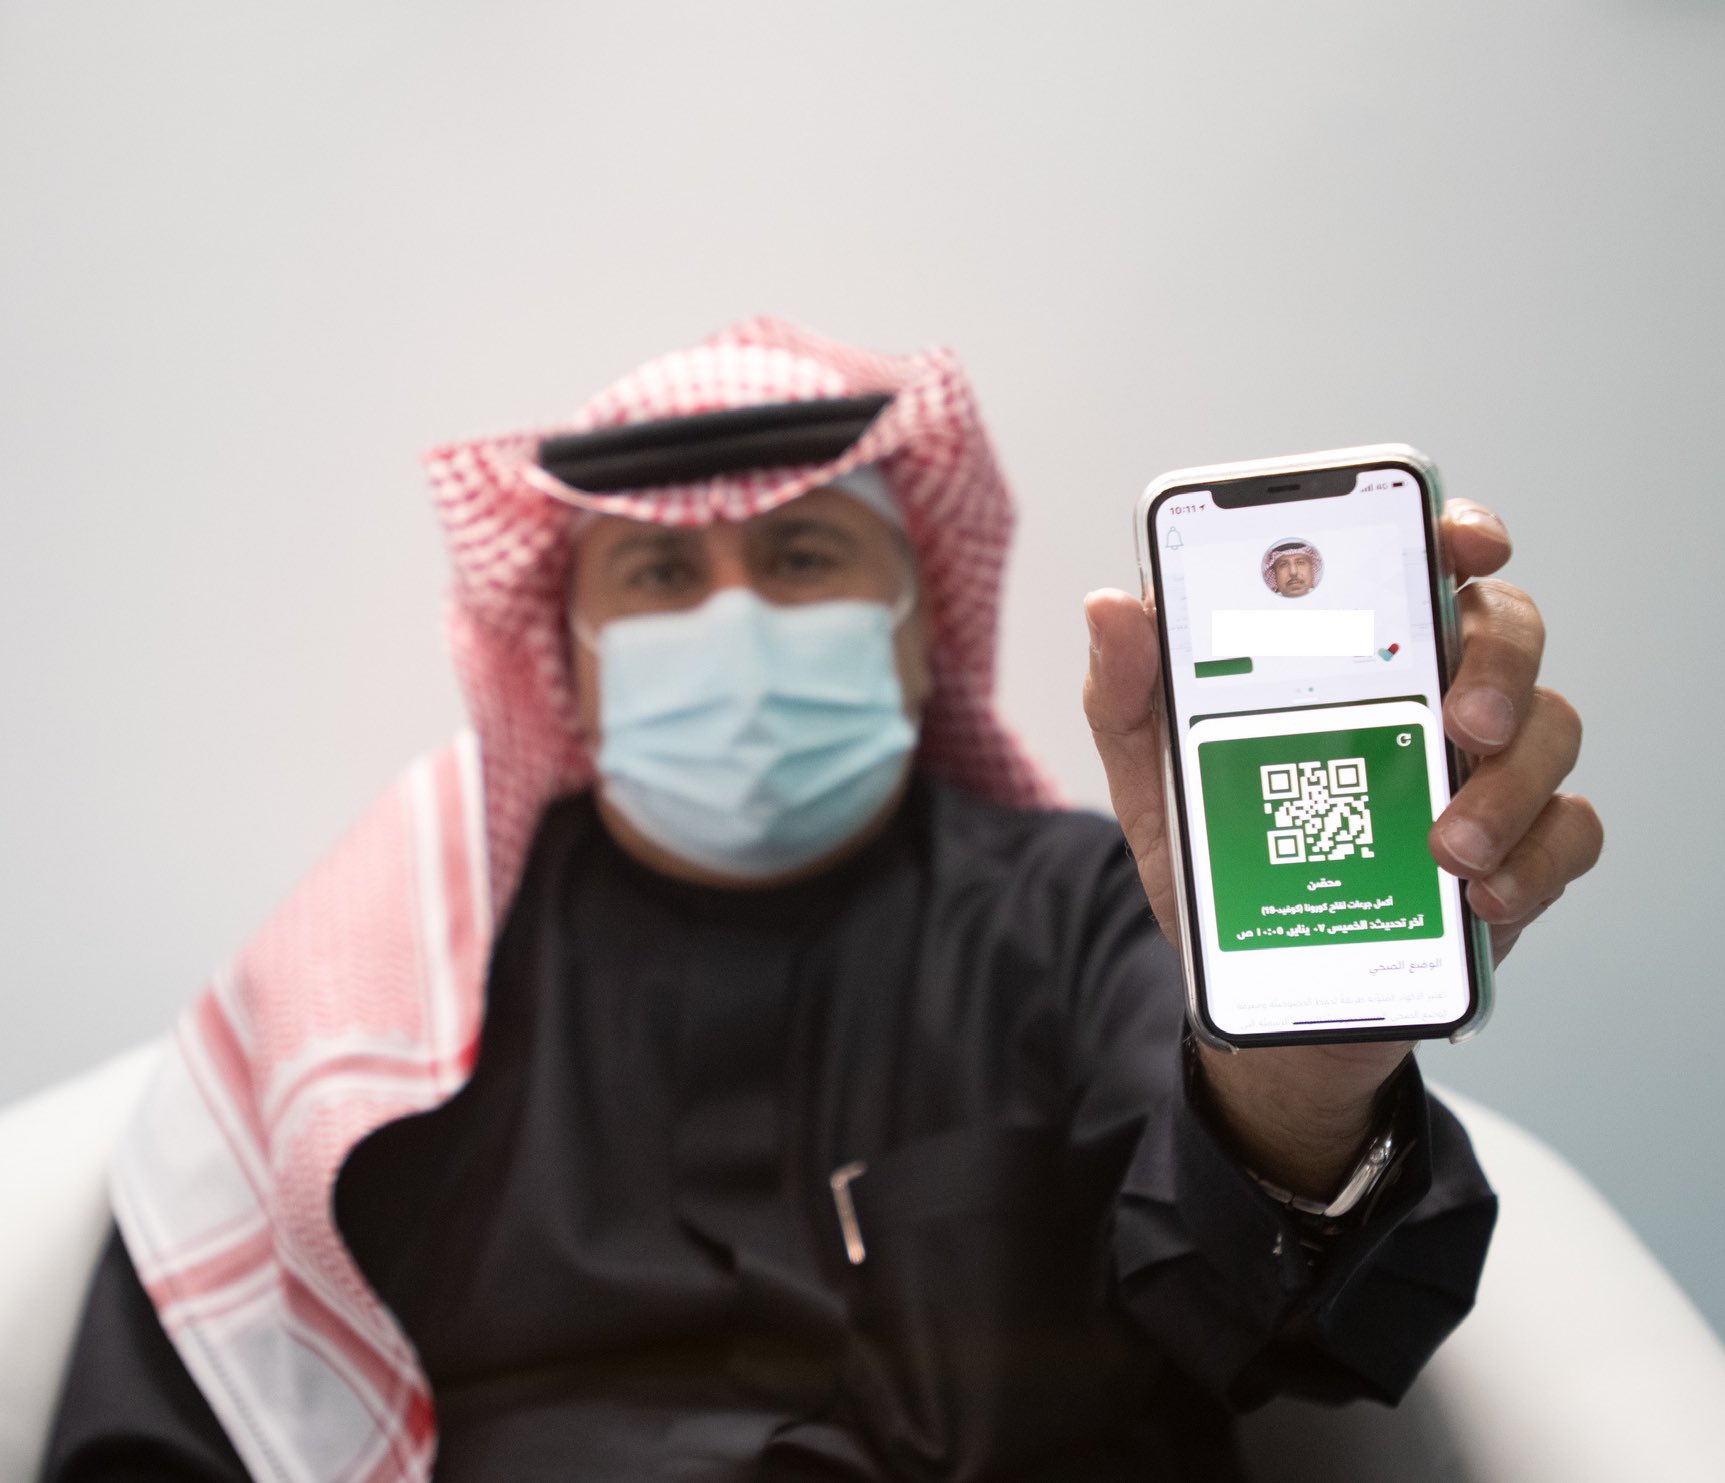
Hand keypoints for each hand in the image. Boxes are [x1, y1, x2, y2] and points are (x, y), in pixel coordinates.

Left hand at [1082, 500, 1601, 1195]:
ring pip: (1550, 730)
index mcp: (1353, 653)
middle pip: (1507, 631)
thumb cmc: (1215, 854)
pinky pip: (1565, 835)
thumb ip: (1129, 690)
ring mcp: (1482, 772)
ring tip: (1449, 846)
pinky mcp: (1515, 851)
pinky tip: (1480, 894)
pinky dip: (1535, 862)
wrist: (1256, 980)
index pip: (1420, 562)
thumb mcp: (1152, 774)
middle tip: (1461, 718)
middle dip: (1499, 663)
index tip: (1466, 544)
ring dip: (1511, 785)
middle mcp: (1430, 693)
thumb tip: (1111, 607)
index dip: (1456, 534)